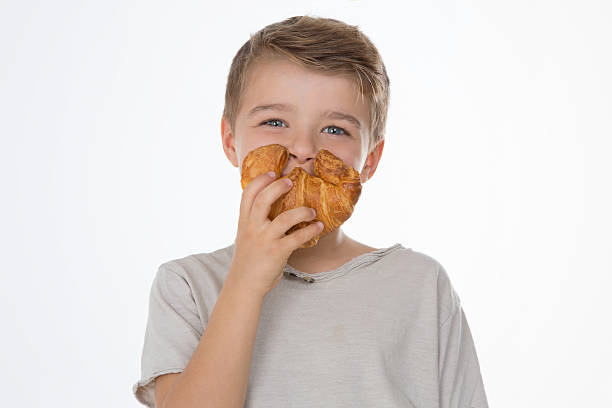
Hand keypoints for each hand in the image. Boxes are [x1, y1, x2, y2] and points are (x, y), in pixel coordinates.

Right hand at [229, 171, 322, 296]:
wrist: (244, 285)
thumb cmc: (247, 261)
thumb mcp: (244, 237)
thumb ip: (254, 223)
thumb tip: (270, 209)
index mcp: (244, 222)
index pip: (248, 194)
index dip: (260, 180)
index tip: (272, 173)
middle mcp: (252, 228)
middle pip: (264, 199)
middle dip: (278, 186)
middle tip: (291, 181)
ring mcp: (265, 240)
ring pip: (286, 217)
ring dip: (302, 211)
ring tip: (311, 211)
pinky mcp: (277, 252)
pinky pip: (298, 237)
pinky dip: (311, 230)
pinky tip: (318, 227)